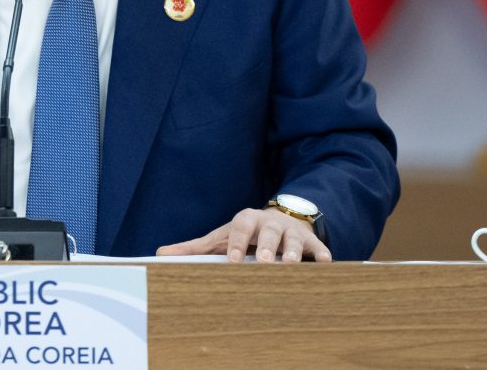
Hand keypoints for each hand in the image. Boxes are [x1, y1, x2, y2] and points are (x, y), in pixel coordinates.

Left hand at [155, 207, 331, 262]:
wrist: (278, 220)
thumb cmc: (244, 234)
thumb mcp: (220, 238)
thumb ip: (194, 248)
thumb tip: (160, 253)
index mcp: (245, 220)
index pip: (239, 228)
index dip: (237, 243)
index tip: (234, 261)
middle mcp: (269, 222)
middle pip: (268, 231)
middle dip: (266, 246)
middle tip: (264, 262)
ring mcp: (291, 231)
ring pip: (294, 239)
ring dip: (294, 252)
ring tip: (292, 266)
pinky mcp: (310, 241)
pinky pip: (317, 247)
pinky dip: (321, 254)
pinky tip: (326, 264)